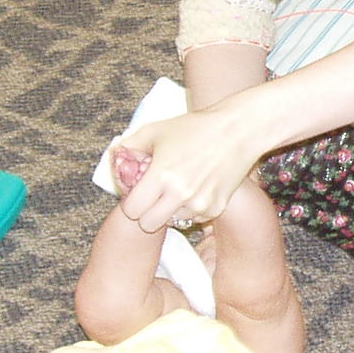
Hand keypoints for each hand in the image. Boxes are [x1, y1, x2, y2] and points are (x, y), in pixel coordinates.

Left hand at [114, 105, 261, 232]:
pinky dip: (190, 208)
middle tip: (153, 196)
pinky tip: (196, 188)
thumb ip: (129, 146)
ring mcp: (200, 204)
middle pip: (148, 225)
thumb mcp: (155, 130)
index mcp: (161, 175)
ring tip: (178, 187)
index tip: (137, 192)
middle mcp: (180, 194)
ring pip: (172, 222)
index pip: (131, 210)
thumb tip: (115, 159)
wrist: (237, 132)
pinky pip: (193, 218)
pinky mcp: (216, 209)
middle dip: (146, 212)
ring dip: (169, 210)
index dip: (130, 202)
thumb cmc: (195, 128)